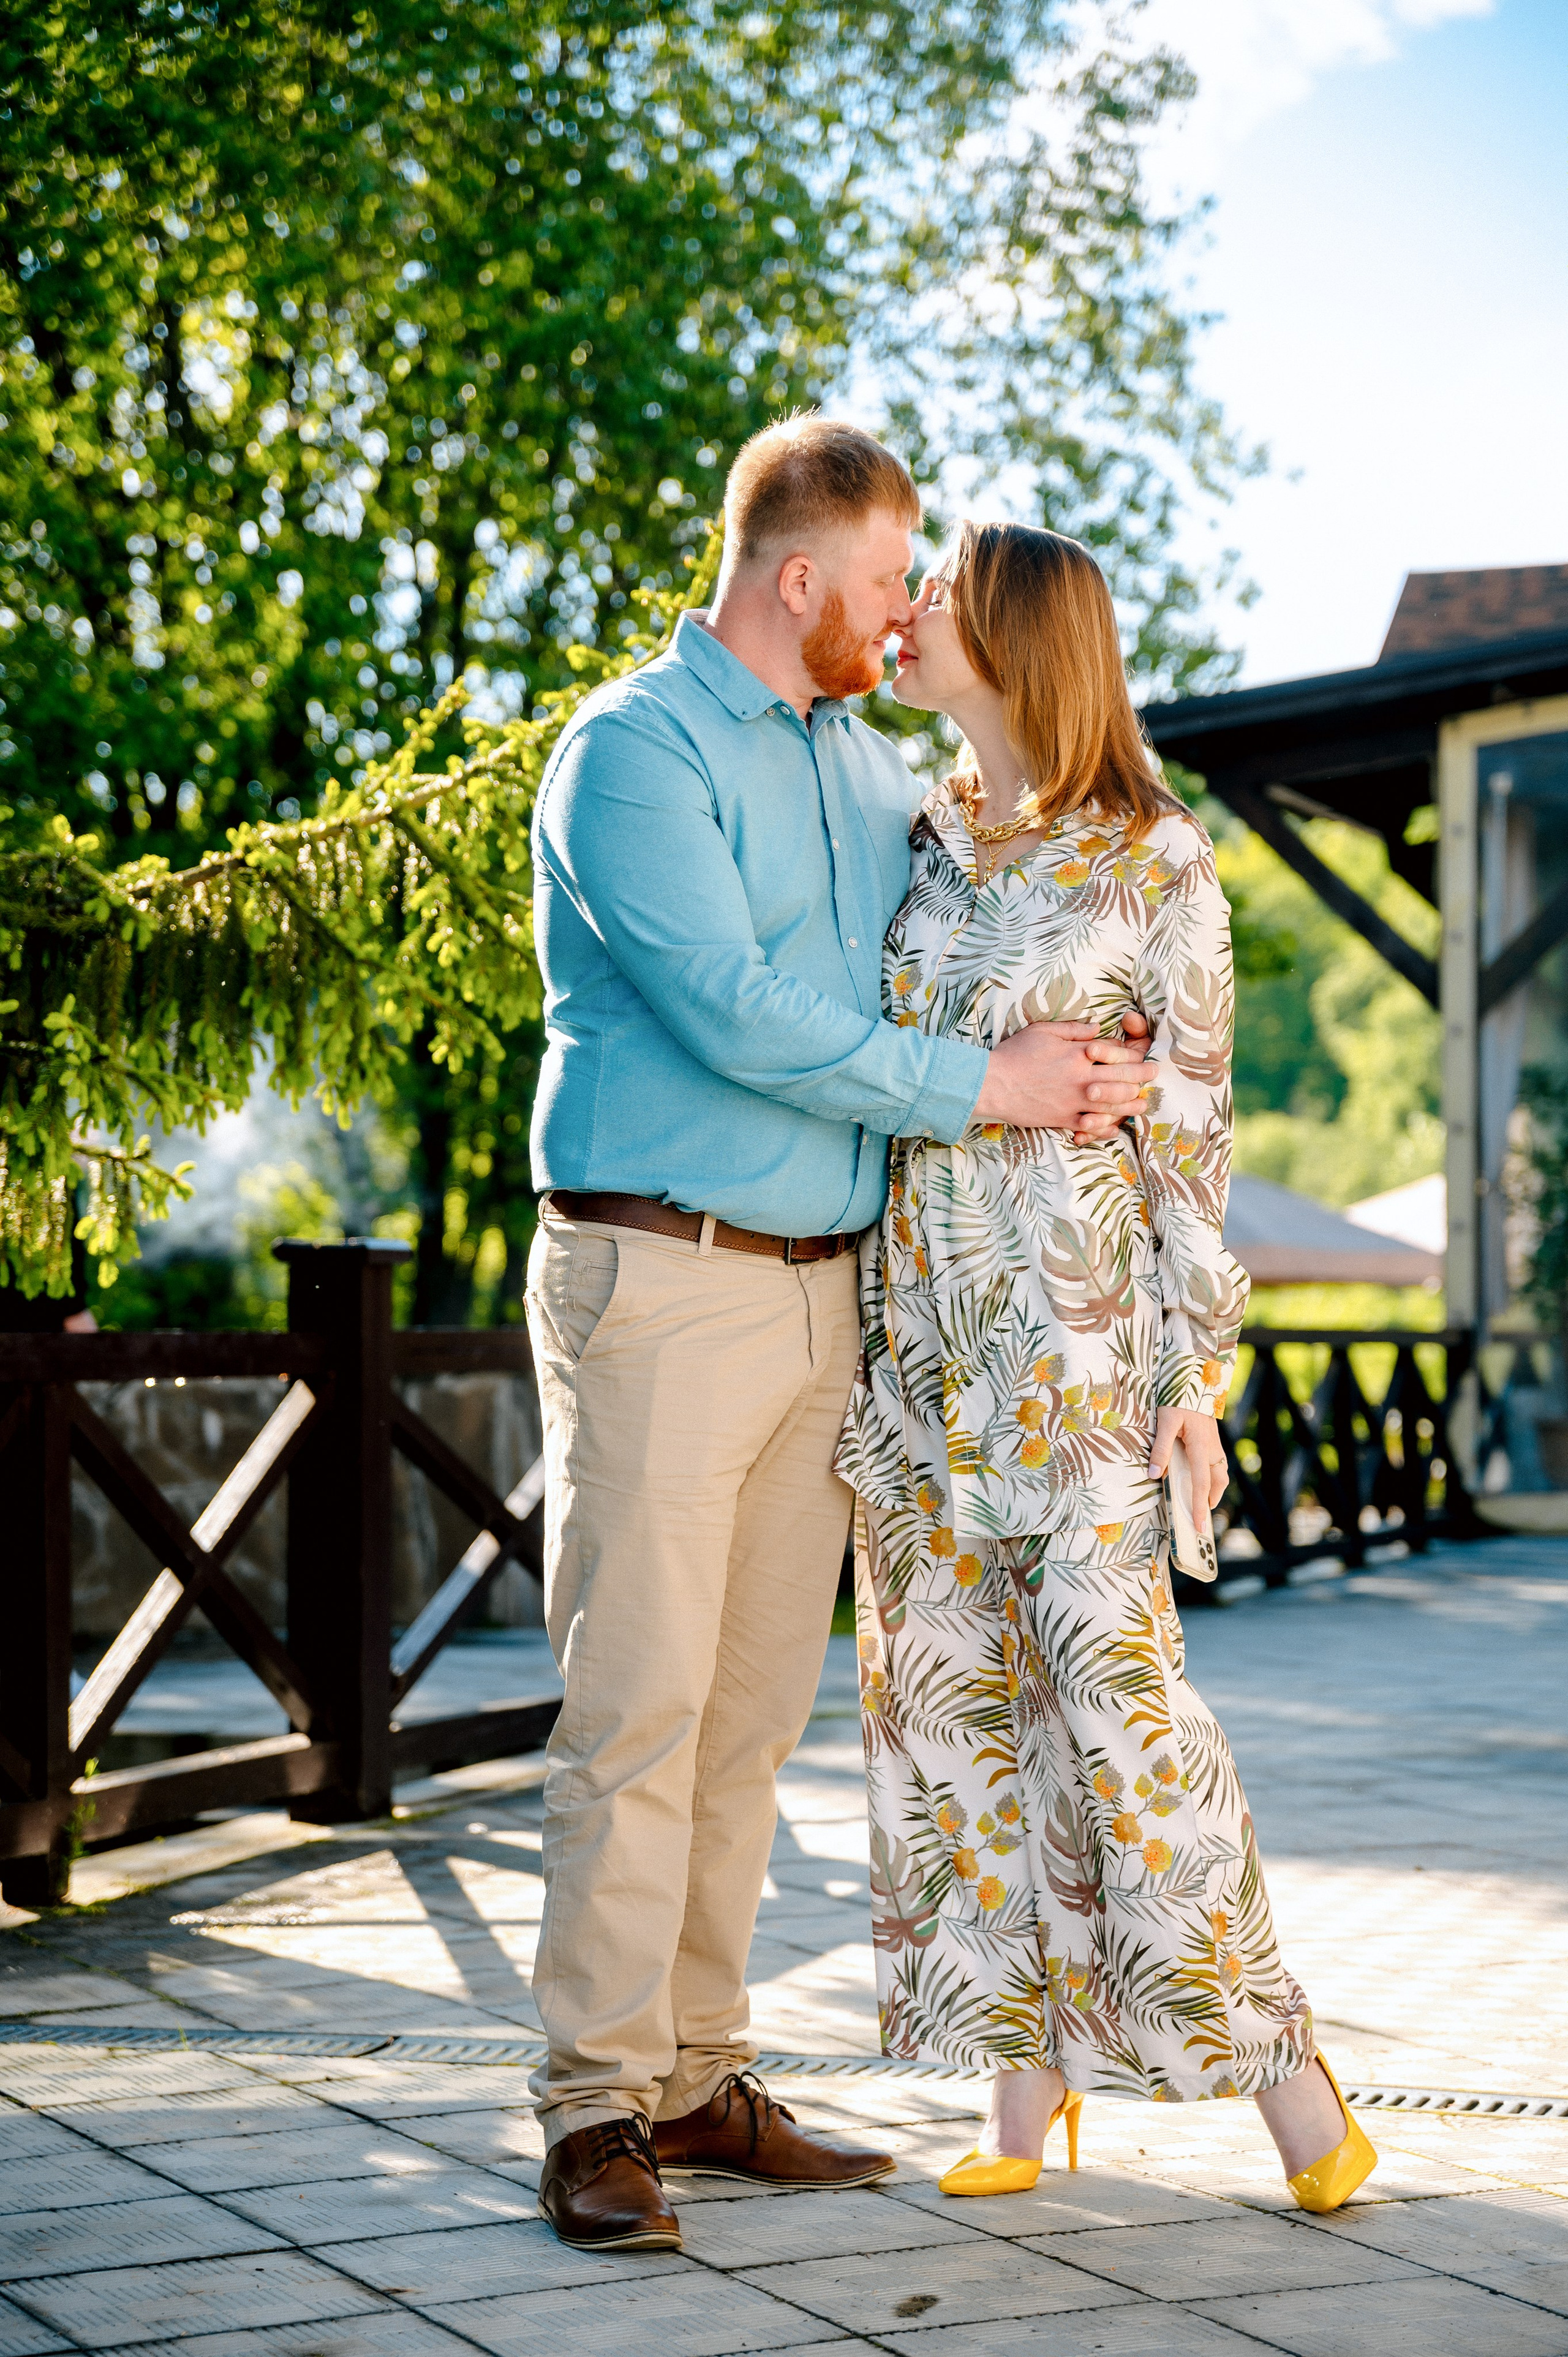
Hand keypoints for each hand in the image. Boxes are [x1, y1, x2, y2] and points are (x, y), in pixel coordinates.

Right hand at [974, 1012, 1155, 1138]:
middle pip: (1123, 1079)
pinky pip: (1091, 1125)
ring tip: (1142, 1105)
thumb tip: (1097, 1027)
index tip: (1144, 1058)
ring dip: (1131, 1105)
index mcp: (1079, 1054)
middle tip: (1153, 1078)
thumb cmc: (1015, 1054)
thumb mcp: (1043, 1031)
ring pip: (1113, 1104)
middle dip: (1142, 1078)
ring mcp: (1074, 1101)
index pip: (1117, 1054)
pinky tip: (1115, 1127)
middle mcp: (1082, 1078)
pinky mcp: (1063, 1119)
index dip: (1135, 1056)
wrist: (992, 1084)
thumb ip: (1073, 1029)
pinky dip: (1105, 1127)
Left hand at [1148, 1405, 1227, 1537]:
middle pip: (1218, 1482)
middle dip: (1210, 1501)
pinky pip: (1218, 1462)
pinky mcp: (1212, 1438)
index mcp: (1200, 1445)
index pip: (1201, 1483)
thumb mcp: (1164, 1421)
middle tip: (1200, 1516)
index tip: (1200, 1525)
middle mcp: (1212, 1447)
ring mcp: (1215, 1442)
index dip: (1199, 1505)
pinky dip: (1213, 1475)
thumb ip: (1160, 1448)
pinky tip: (1202, 1476)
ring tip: (1202, 1500)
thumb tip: (1155, 1474)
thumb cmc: (1178, 1397)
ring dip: (1214, 1489)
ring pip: (1221, 1472)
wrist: (1193, 1377)